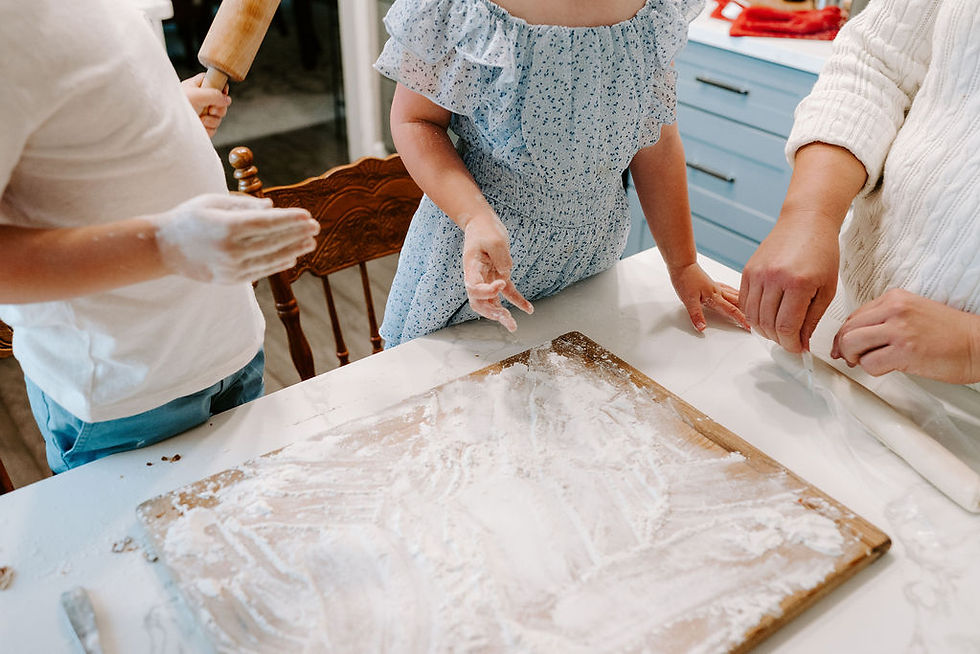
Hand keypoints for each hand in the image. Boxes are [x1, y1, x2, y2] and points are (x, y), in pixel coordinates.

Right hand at [151, 193, 318, 283]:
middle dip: (297, 234)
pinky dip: (278, 264)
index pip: (267, 223)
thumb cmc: (189, 218)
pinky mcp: (231, 280)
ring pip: (270, 259)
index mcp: (226, 227)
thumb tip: (272, 207)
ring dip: (293, 250)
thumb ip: (243, 204)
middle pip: (273, 241)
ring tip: (310, 242)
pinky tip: (292, 256)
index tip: (307, 215)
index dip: (290, 220)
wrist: (163, 249)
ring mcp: (231, 268)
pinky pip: (261, 271)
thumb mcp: (212, 202)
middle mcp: (230, 250)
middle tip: (316, 226)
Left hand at [180, 73, 231, 137]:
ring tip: (201, 119)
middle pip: (220, 102)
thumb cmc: (176, 107)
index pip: (213, 81)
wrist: (168, 124)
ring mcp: (201, 114)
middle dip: (219, 108)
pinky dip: (209, 128)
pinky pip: (214, 128)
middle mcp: (200, 100)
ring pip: (218, 117)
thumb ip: (215, 95)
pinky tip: (200, 126)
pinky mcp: (202, 127)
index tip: (223, 92)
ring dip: (212, 120)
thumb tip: (227, 100)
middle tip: (210, 110)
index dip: (221, 86)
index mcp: (196, 87)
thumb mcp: (197, 95)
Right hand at [460, 213, 532, 331]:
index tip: (501, 282)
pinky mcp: (499, 275)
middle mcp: (477, 277)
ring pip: (492, 302)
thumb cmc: (486, 230)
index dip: (487, 291)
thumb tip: (506, 275)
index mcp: (471, 268)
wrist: (481, 223)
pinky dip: (518, 301)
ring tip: (513, 325)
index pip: (474, 287)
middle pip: (479, 302)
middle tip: (506, 319)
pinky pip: (508, 292)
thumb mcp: (495, 240)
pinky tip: (529, 309)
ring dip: (501, 314)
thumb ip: (501, 259)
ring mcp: (487, 278)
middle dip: (492, 313)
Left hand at [668, 262, 748, 331]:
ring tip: (752, 308)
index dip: (741, 319)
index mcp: (714, 296)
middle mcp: (718, 291)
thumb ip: (696, 315)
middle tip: (756, 319)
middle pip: (737, 302)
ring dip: (744, 302)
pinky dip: (736, 293)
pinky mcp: (712, 283)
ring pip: (735, 295)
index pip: (731, 310)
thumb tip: (702, 328)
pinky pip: (729, 289)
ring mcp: (716, 287)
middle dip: (747, 312)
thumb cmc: (685, 279)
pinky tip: (736, 293)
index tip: (749, 327)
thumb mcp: (688, 300)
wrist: (682, 264)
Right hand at [739, 211, 839, 351]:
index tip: (797, 349)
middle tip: (789, 341)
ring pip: (752, 317)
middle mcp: (774, 278)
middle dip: (779, 340)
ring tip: (778, 330)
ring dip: (764, 330)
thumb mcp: (826, 289)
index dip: (791, 344)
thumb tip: (801, 342)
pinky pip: (744, 302)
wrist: (805, 221)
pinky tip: (766, 315)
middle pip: (768, 325)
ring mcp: (758, 274)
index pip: (787, 328)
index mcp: (798, 283)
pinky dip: (753, 314)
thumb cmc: (820, 250)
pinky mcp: (748, 271)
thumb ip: (812, 319)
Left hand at [831, 288, 979, 383]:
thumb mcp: (914, 314)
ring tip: (867, 362)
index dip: (844, 334)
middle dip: (843, 347)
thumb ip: (885, 320)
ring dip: (854, 358)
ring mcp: (899, 330)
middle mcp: (895, 309)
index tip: (843, 345)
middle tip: (848, 358)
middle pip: (848, 329)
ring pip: (852, 344)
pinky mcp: (905, 351)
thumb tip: (856, 337)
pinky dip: (872, 370)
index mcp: (895, 298)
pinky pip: (870, 364)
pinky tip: (886, 368)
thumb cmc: (951, 334)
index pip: (854, 315)